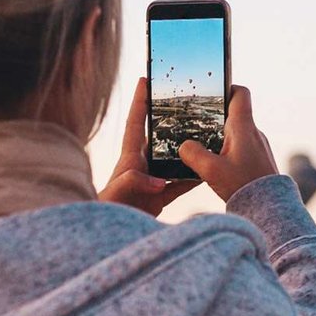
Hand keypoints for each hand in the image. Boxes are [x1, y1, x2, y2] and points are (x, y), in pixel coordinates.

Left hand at [98, 77, 200, 215]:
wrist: (107, 236)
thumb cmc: (107, 212)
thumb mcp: (117, 194)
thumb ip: (133, 182)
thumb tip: (158, 181)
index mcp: (130, 156)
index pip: (135, 121)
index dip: (139, 99)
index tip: (146, 79)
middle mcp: (142, 163)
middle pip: (159, 134)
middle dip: (171, 118)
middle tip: (187, 101)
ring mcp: (152, 178)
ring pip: (174, 157)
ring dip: (188, 148)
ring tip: (207, 134)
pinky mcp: (160, 195)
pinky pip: (181, 182)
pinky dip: (194, 177)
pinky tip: (208, 171)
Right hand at [180, 85, 278, 201]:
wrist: (267, 208)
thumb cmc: (243, 185)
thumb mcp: (211, 170)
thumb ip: (193, 154)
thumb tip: (184, 146)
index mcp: (244, 127)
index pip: (240, 94)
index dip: (226, 87)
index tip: (211, 93)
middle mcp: (254, 133)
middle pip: (234, 113)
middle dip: (214, 116)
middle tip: (195, 122)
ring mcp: (258, 147)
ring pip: (236, 132)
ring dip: (219, 136)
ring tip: (202, 146)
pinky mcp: (257, 161)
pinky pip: (240, 148)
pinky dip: (227, 150)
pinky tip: (215, 164)